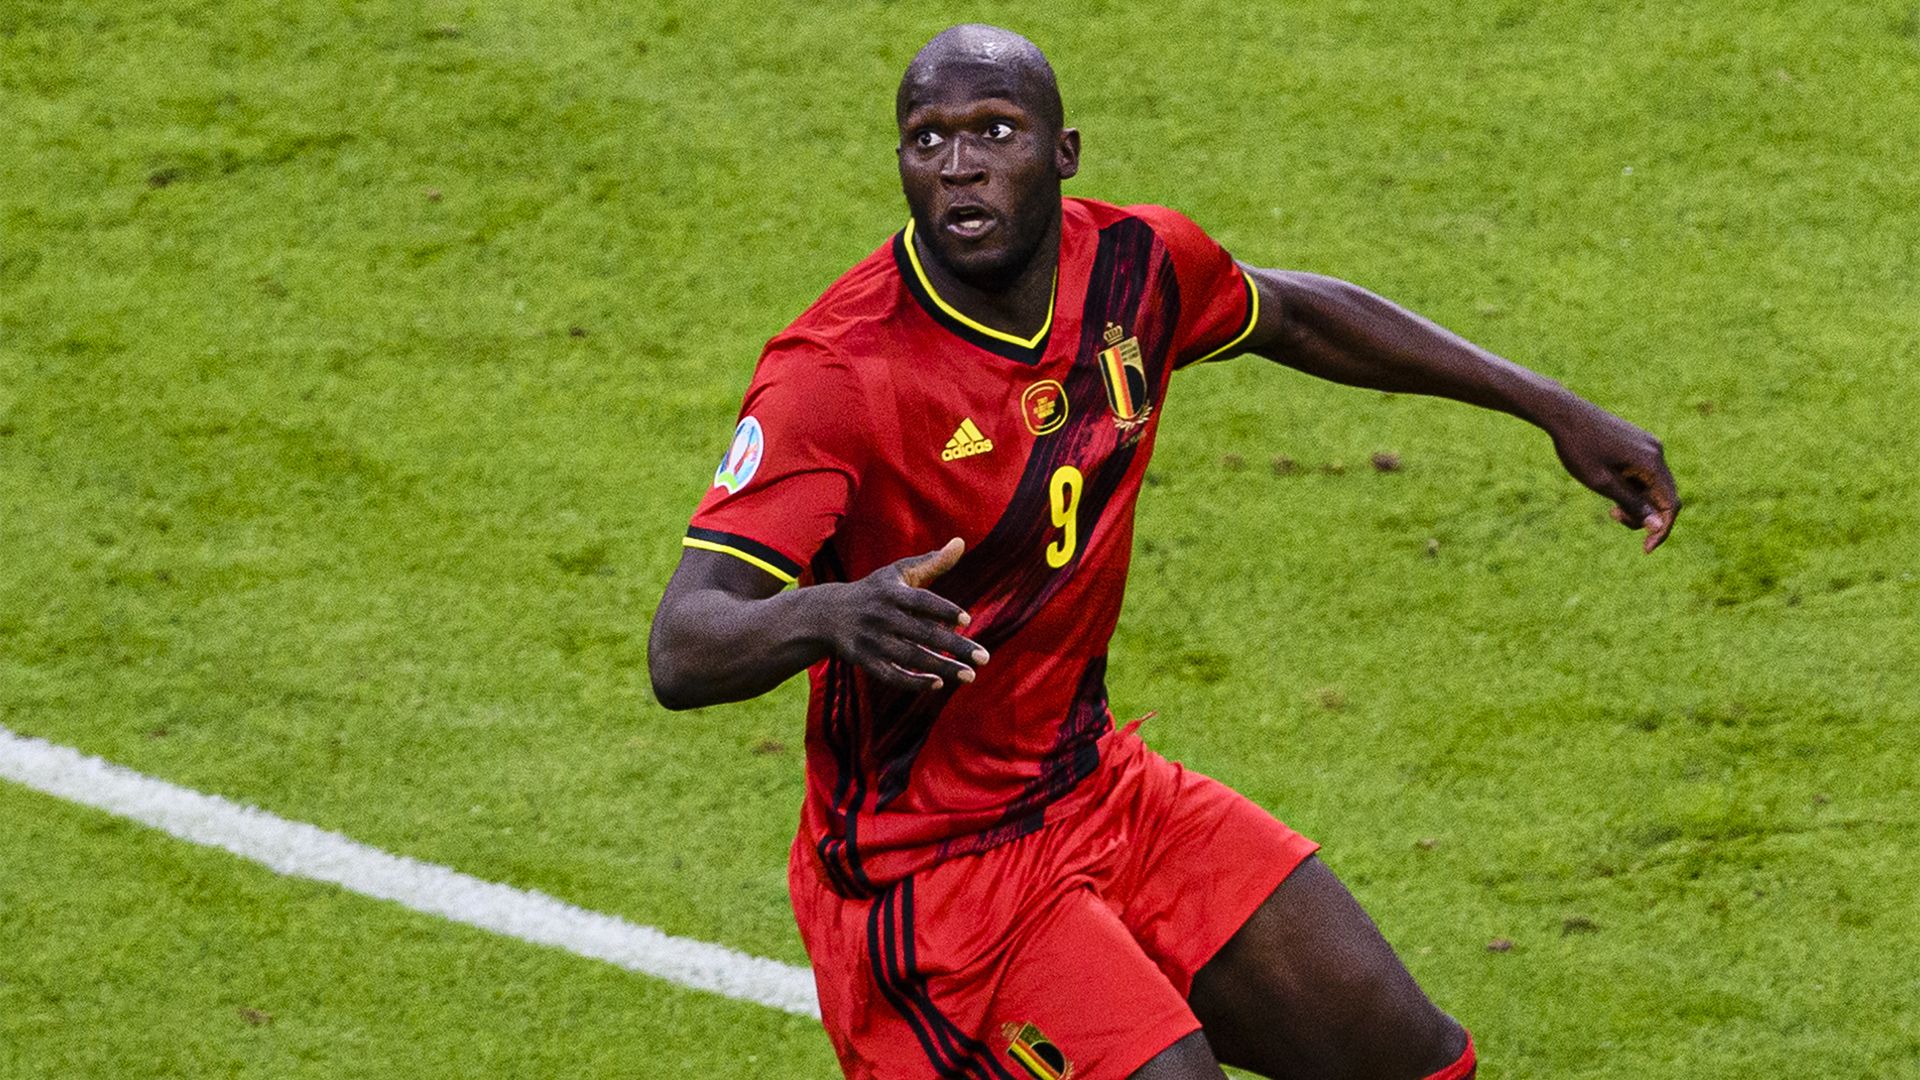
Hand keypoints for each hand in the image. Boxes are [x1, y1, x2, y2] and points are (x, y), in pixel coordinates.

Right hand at [815, 538, 988, 692]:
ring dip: (941, 667)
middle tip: (984, 658)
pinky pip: (891, 675)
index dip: (943, 610)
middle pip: (923, 633)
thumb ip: (931, 562)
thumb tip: (961, 542)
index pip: (921, 601)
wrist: (827, 614)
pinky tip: (938, 684)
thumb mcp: (898, 573)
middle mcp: (882, 617)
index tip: (967, 620)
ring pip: (910, 657)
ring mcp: (872, 640)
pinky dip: (912, 682)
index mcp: (892, 593)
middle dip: (955, 646)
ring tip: (970, 675)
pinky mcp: (864, 660)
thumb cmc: (874, 591)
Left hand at [1548, 405, 1680, 552]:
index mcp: (1651, 463)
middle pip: (1663, 496)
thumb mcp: (1602, 483)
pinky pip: (1644, 472)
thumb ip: (1632, 504)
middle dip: (1644, 515)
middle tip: (1613, 516)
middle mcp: (1656, 452)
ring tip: (1609, 504)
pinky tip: (1609, 484)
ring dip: (1636, 501)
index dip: (1661, 530)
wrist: (1563, 413)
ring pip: (1652, 484)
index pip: (1670, 505)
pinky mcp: (1638, 442)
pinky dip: (1632, 486)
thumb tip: (1658, 525)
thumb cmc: (1579, 449)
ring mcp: (1648, 445)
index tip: (1645, 549)